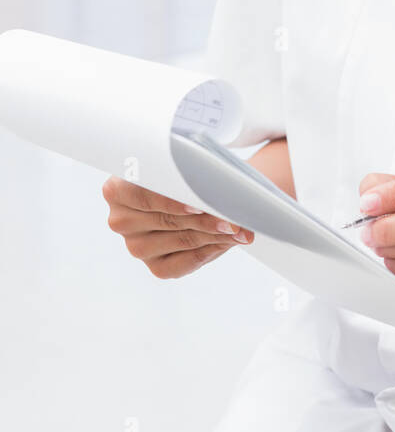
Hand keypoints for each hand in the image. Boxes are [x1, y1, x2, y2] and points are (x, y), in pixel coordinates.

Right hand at [102, 175, 252, 278]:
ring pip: (182, 239)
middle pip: (168, 219)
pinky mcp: (155, 266)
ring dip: (215, 233)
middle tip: (236, 217)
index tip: (199, 203)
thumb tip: (223, 198)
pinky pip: (186, 262)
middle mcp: (121, 220)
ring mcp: (135, 247)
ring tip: (240, 226)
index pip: (142, 195)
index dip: (171, 200)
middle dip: (207, 217)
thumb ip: (193, 175)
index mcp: (117, 189)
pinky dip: (212, 249)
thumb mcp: (184, 164)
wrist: (192, 191)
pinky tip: (228, 239)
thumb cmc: (185, 172)